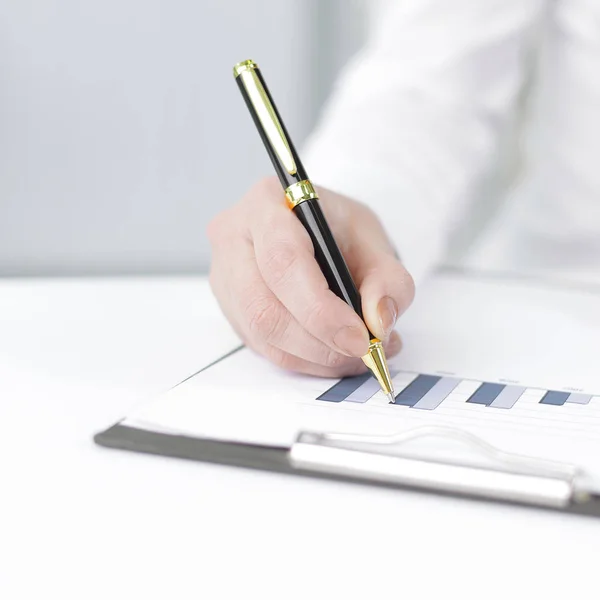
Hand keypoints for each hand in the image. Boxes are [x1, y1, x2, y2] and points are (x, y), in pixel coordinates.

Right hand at [207, 177, 414, 377]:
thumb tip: (377, 321)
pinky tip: (334, 352)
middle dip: (318, 341)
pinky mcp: (230, 309)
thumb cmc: (337, 228)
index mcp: (266, 204)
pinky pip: (263, 348)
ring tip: (356, 353)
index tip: (359, 337)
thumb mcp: (373, 238)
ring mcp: (225, 277)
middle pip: (263, 307)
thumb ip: (387, 279)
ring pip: (261, 335)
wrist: (313, 231)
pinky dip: (305, 359)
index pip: (283, 261)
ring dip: (315, 356)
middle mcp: (234, 239)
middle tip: (362, 352)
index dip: (320, 309)